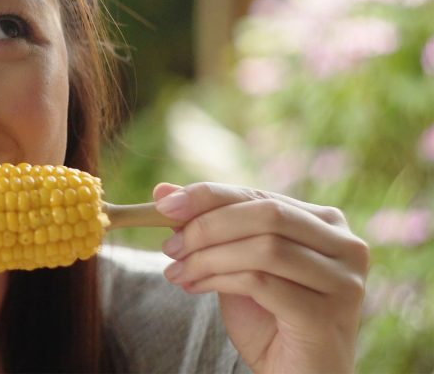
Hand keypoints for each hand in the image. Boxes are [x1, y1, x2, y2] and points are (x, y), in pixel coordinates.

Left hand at [154, 182, 368, 373]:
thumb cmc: (268, 319)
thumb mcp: (234, 264)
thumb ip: (207, 227)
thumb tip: (163, 190)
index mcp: (325, 223)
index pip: (259, 195)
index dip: (209, 196)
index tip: (163, 204)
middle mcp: (346, 246)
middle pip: (267, 214)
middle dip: (207, 226)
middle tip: (169, 246)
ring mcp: (343, 281)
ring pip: (265, 248)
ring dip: (208, 257)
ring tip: (177, 272)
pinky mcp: (327, 315)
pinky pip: (262, 283)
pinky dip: (220, 281)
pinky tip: (195, 288)